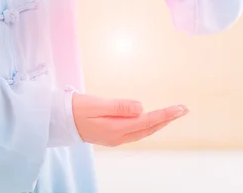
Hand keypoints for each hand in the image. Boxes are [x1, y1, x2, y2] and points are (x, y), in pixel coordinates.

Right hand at [72, 93, 188, 146]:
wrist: (59, 120)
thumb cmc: (75, 108)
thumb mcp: (96, 104)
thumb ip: (119, 106)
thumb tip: (141, 108)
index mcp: (116, 129)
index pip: (147, 120)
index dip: (165, 115)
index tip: (180, 108)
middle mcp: (118, 136)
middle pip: (149, 128)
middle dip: (167, 119)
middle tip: (183, 109)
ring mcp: (115, 138)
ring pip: (144, 131)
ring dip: (159, 122)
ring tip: (172, 114)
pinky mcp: (112, 135)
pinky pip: (136, 131)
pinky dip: (148, 125)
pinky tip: (152, 120)